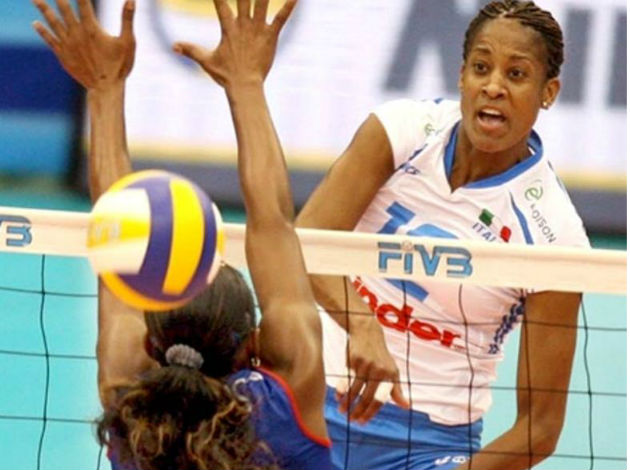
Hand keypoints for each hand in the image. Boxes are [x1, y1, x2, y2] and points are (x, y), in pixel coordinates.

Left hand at [32, 0, 135, 90]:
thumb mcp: (128, 42)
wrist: (105, 88)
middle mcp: (76, 33)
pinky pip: (50, 40)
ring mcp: (67, 44)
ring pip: (52, 21)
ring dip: (43, 8)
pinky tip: (35, 23)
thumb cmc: (119, 66)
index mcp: (91, 27)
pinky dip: (42, 30)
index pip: (83, 1)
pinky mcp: (63, 55)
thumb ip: (127, 19)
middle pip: (63, 7)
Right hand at [173, 0, 296, 89]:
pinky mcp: (270, 36)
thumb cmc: (226, 75)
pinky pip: (281, 18)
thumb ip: (190, 50)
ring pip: (262, 2)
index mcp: (228, 28)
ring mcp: (257, 29)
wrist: (244, 86)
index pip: (220, 2)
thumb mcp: (206, 60)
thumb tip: (173, 46)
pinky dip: (289, 6)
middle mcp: (242, 24)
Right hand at [337, 318, 408, 422]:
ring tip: (342, 411)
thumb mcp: (391, 370)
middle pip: (367, 397)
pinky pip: (347, 379)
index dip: (371, 412)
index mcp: (391, 376)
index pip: (381, 400)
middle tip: (351, 420)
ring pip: (355, 390)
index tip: (362, 422)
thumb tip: (406, 406)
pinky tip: (338, 397)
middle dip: (358, 411)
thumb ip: (396, 389)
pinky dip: (341, 390)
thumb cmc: (380, 355)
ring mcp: (366, 365)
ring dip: (347, 403)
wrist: (367, 332)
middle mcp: (380, 371)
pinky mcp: (354, 360)